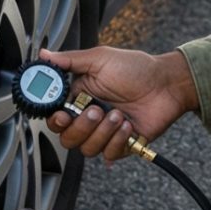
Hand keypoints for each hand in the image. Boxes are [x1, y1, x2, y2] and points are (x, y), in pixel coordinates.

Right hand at [36, 46, 196, 161]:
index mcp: (79, 97)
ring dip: (102, 132)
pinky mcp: (121, 145)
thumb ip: (69, 61)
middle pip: (67, 138)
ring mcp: (104, 133)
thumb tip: (44, 55)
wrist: (166, 84)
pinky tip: (128, 124)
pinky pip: (108, 154)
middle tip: (97, 110)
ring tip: (118, 114)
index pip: (55, 117)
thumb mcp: (100, 59)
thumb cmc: (136, 69)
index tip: (63, 115)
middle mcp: (89, 118)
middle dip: (81, 127)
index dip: (55, 120)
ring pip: (87, 148)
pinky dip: (117, 140)